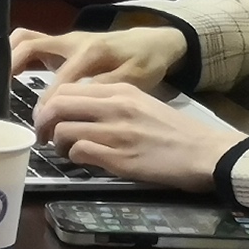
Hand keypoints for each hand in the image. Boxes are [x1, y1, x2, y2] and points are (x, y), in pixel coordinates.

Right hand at [12, 24, 185, 91]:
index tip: (42, 126)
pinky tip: (10, 76)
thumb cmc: (144, 61)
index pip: (58, 80)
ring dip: (9, 58)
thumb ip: (107, 87)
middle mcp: (71, 42)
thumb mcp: (135, 79)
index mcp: (90, 52)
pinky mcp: (61, 44)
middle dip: (12, 69)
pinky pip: (31, 43)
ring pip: (25, 39)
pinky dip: (17, 56)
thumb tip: (80, 100)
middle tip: (4, 97)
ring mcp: (63, 40)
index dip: (48, 105)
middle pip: (29, 45)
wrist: (152, 41)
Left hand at [32, 80, 241, 189]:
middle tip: (43, 135)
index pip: (66, 88)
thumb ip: (111, 103)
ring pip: (63, 129)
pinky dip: (74, 157)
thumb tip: (78, 112)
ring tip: (65, 150)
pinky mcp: (119, 157)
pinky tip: (84, 160)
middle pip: (57, 105)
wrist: (206, 153)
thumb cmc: (175, 132)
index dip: (48, 104)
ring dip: (57, 143)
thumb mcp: (142, 105)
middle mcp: (115, 106)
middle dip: (42, 122)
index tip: (48, 118)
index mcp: (121, 90)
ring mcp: (116, 132)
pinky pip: (79, 152)